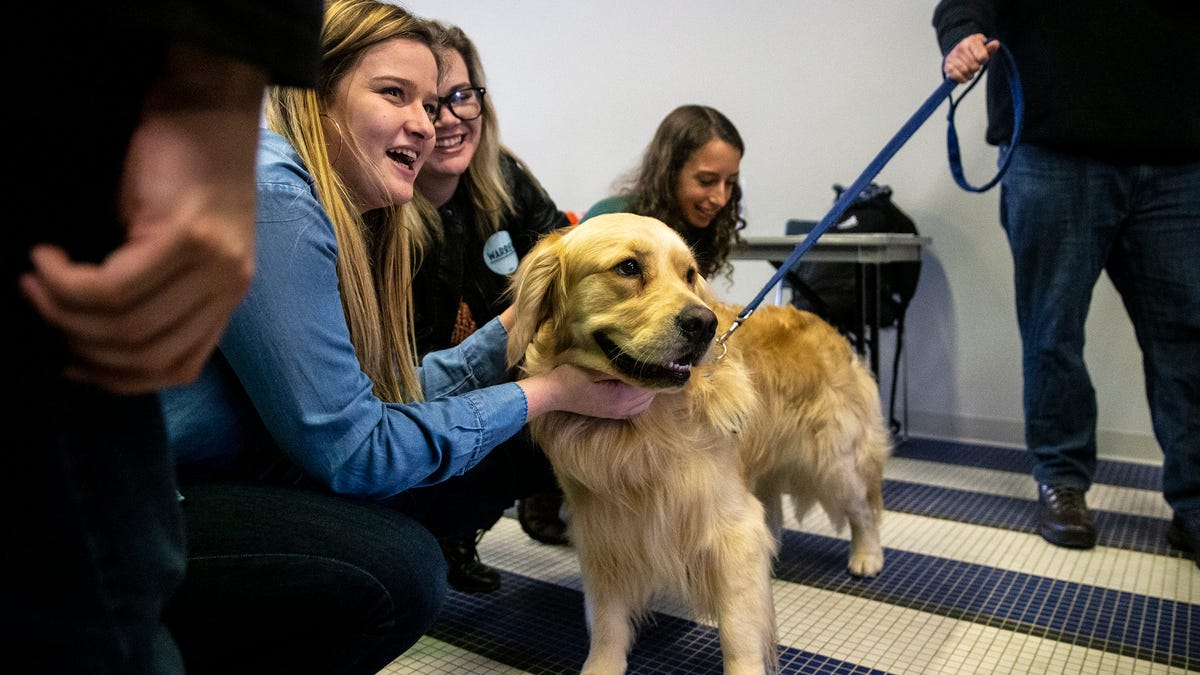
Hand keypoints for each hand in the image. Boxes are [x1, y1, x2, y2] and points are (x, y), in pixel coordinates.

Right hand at [18, 44, 267, 393]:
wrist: (209, 106)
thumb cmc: (183, 170)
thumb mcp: (178, 245)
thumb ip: (158, 292)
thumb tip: (95, 337)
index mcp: (228, 297)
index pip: (176, 368)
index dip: (117, 377)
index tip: (73, 361)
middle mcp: (228, 288)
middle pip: (142, 353)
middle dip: (79, 342)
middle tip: (40, 303)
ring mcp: (212, 265)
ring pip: (123, 323)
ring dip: (64, 308)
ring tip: (36, 278)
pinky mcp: (185, 238)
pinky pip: (113, 287)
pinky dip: (68, 281)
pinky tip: (47, 257)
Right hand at [520, 364, 656, 419]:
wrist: (552, 394)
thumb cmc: (570, 377)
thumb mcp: (592, 366)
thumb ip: (616, 365)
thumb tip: (638, 358)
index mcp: (620, 397)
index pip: (649, 384)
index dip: (656, 371)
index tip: (660, 357)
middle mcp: (623, 408)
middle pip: (650, 395)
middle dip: (654, 379)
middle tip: (656, 361)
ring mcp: (618, 413)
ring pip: (645, 402)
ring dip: (648, 388)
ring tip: (647, 371)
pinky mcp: (613, 413)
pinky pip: (636, 408)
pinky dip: (641, 397)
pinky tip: (637, 386)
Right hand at [943, 33, 999, 83]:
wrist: (956, 51)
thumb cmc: (973, 50)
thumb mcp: (983, 47)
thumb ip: (990, 47)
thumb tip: (995, 44)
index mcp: (970, 41)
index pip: (983, 57)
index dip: (984, 60)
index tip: (982, 58)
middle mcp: (960, 47)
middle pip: (975, 67)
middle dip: (976, 67)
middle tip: (974, 64)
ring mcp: (952, 57)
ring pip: (966, 72)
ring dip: (970, 74)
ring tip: (969, 70)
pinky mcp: (947, 66)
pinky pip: (958, 77)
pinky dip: (963, 79)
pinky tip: (964, 75)